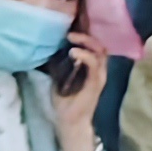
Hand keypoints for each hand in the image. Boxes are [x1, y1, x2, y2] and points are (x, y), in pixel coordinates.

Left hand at [49, 36, 108, 150]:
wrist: (70, 121)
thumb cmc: (65, 100)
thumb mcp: (60, 76)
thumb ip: (61, 63)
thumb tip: (51, 47)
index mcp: (92, 67)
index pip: (94, 46)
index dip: (86, 35)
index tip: (71, 29)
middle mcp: (99, 70)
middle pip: (99, 45)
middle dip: (86, 35)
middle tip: (70, 33)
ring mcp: (99, 76)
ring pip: (100, 51)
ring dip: (86, 42)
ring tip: (71, 39)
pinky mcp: (96, 83)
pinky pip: (94, 64)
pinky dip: (85, 55)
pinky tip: (74, 52)